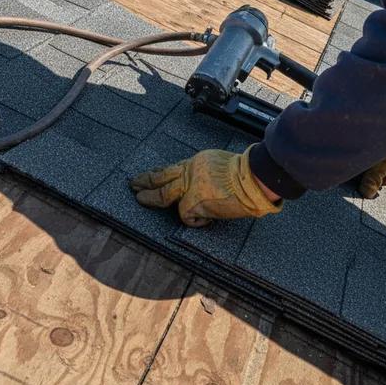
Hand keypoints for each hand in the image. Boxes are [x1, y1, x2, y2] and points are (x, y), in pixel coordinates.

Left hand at [129, 146, 282, 226]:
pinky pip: (187, 216)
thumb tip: (200, 185)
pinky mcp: (194, 204)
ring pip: (164, 194)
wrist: (251, 178)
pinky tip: (207, 221)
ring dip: (151, 198)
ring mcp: (190, 188)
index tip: (148, 176)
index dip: (159, 174)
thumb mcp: (218, 164)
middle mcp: (190, 172)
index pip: (172, 169)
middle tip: (133, 184)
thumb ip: (203, 173)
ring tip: (140, 199)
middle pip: (161, 177)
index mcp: (196, 163)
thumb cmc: (244, 173)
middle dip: (145, 181)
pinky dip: (196, 222)